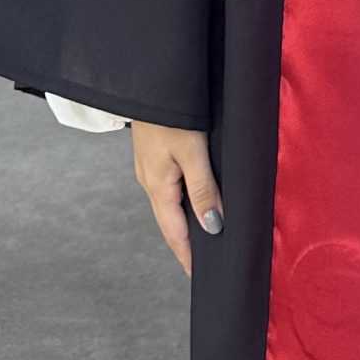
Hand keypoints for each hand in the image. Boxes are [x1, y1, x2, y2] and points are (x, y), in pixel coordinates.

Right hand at [131, 122, 222, 276]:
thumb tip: (213, 227)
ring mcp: (149, 167)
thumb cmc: (170, 113)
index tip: (201, 278)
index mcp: (157, 186)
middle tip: (208, 263)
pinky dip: (183, 200)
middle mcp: (149, 181)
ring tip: (207, 235)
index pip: (175, 233)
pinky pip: (169, 186)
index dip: (188, 256)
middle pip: (170, 222)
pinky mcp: (153, 154)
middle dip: (188, 244)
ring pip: (170, 204)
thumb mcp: (192, 150)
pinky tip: (196, 198)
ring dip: (186, 221)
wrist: (146, 81)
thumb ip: (203, 189)